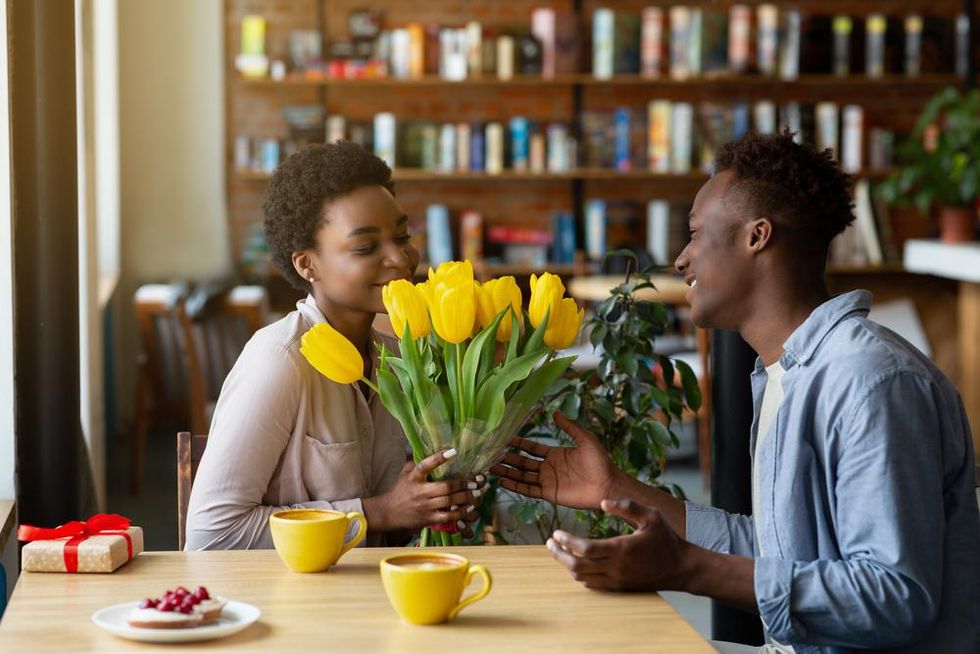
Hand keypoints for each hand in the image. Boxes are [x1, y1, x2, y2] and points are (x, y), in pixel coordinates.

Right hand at [364, 449, 483, 531]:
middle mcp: (420, 491)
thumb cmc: (400, 490)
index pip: (425, 465)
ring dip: (465, 498)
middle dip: (462, 484)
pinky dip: (460, 513)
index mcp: (414, 477)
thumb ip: (415, 459)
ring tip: (476, 494)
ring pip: (449, 502)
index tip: (453, 451)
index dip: (439, 458)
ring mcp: (425, 506)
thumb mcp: (405, 472)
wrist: (388, 513)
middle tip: (475, 482)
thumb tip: (423, 442)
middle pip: (445, 487)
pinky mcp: (428, 518)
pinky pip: (447, 516)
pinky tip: (468, 508)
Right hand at [490, 412, 620, 509]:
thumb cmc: (600, 462)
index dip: (518, 443)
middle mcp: (548, 468)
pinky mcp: (549, 494)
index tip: (503, 438)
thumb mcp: (585, 439)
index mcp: (554, 454)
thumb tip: (555, 412)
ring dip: (507, 472)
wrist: (608, 485)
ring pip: (522, 476)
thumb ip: (569, 427)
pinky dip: (515, 486)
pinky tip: (503, 482)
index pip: (531, 448)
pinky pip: (529, 490)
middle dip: (507, 459)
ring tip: (491, 468)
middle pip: (522, 462)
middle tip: (491, 454)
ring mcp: (547, 481)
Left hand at [545, 499, 691, 591]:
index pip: (585, 548)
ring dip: (567, 565)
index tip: (556, 533)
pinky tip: (576, 563)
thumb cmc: (666, 539)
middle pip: (577, 566)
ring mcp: (617, 580)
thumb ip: (627, 506)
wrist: (681, 568)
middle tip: (550, 543)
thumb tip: (603, 502)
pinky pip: (593, 585)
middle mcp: (616, 567)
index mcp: (622, 549)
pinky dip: (580, 575)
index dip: (566, 541)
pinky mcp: (620, 588)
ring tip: (559, 551)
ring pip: (582, 577)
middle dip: (559, 555)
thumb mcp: (651, 515)